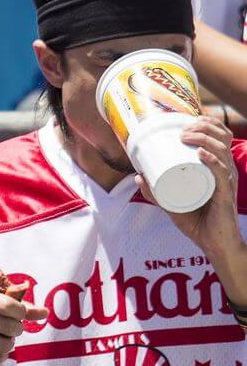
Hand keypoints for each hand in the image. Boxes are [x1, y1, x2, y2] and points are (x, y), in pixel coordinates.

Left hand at [138, 116, 244, 256]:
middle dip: (203, 128)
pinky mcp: (225, 196)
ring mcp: (227, 183)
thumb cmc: (198, 222)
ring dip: (203, 139)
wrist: (214, 245)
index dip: (208, 124)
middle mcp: (226, 172)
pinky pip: (221, 175)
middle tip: (182, 130)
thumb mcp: (172, 203)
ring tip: (186, 136)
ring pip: (222, 152)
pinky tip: (201, 154)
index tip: (187, 120)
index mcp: (218, 168)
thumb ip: (156, 192)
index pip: (220, 138)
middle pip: (222, 139)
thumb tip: (138, 175)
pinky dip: (212, 162)